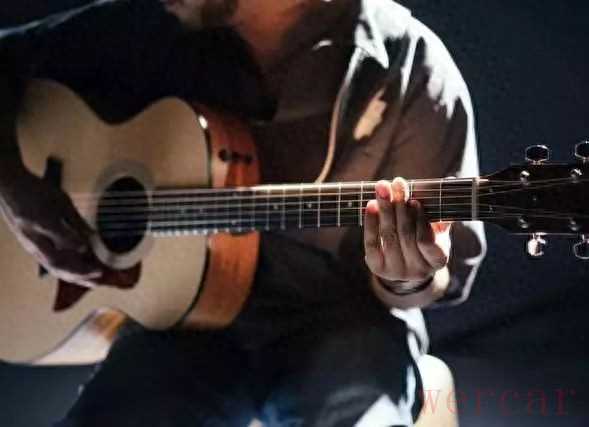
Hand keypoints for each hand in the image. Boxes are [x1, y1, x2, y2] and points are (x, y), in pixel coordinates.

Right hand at [0, 165, 106, 286]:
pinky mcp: (31, 248)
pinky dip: (67, 272)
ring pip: (53, 267)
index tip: (87, 249)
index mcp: (41, 220)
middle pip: (56, 261)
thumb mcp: (60, 200)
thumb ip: (76, 220)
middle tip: (98, 275)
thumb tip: (93, 237)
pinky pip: (50, 264)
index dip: (73, 244)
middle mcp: (34, 237)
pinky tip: (81, 275)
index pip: (58, 236)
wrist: (9, 188)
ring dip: (75, 276)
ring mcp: (31, 245)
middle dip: (78, 272)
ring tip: (93, 282)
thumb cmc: (36, 191)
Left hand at [364, 178, 450, 306]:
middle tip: (396, 184)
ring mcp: (396, 271)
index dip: (420, 221)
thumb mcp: (437, 227)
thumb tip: (450, 182)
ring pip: (389, 236)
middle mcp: (418, 271)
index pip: (427, 242)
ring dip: (385, 209)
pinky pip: (371, 242)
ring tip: (382, 188)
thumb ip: (441, 210)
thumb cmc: (425, 237)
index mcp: (438, 260)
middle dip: (400, 207)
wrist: (406, 262)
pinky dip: (370, 222)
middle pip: (406, 235)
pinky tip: (371, 205)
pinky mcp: (377, 267)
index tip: (414, 200)